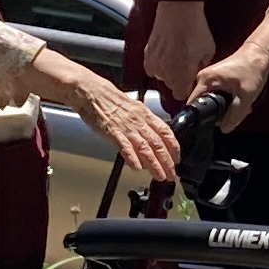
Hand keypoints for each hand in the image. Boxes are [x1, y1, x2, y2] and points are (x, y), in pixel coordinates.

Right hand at [48, 58, 178, 186]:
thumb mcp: (133, 108)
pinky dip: (132, 157)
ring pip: (145, 147)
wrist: (92, 92)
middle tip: (171, 174)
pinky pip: (125, 145)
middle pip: (158, 143)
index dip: (173, 147)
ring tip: (159, 175)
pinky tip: (137, 167)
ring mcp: (126, 126)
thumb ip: (144, 123)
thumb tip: (152, 138)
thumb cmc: (110, 100)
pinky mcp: (112, 131)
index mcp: (145, 114)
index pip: (165, 131)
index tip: (177, 159)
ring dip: (154, 164)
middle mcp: (138, 121)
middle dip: (167, 161)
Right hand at [143, 0, 218, 97]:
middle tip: (186, 64)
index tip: (191, 82)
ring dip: (168, 70)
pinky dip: (159, 63)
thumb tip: (198, 74)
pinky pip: (153, 67)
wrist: (178, 10)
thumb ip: (201, 68)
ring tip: (176, 55)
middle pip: (171, 86)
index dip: (187, 89)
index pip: (181, 96)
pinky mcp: (147, 55)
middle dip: (179, 79)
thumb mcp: (208, 51)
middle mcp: (166, 73)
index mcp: (182, 76)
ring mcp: (154, 65)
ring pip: (162, 76)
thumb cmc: (194, 28)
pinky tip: (167, 52)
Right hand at [189, 17, 268, 124]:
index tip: (209, 124)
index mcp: (205, 80)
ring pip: (211, 101)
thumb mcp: (245, 96)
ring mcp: (209, 78)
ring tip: (238, 103)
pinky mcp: (215, 80)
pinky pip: (216, 95)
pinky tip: (237, 99)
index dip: (200, 117)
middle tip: (232, 113)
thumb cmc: (252, 69)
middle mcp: (203, 78)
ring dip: (224, 107)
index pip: (192, 104)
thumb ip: (234, 115)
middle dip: (217, 113)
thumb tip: (224, 129)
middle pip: (202, 104)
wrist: (259, 54)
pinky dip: (227, 100)